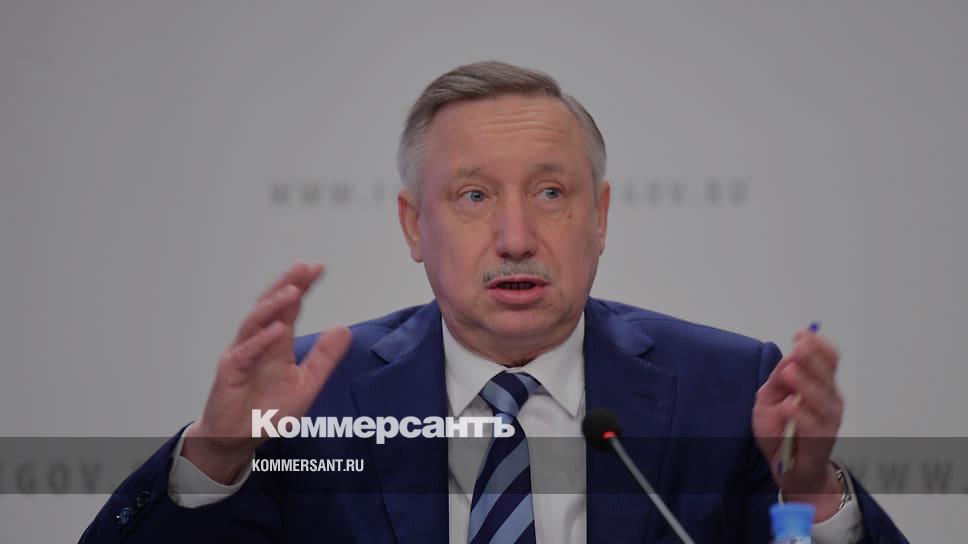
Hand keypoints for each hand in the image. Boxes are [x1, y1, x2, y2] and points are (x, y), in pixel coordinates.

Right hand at [182, 262, 351, 482]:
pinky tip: (278, 329)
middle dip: (287, 285)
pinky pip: (246, 352)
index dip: (302, 286)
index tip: (318, 267)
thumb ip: (324, 357)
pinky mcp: (230, 372)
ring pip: (256, 322)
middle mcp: (258, 342)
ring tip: (293, 290)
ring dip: (274, 306)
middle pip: (271, 306)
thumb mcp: (307, 383)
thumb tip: (343, 329)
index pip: (290, 308)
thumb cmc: (268, 410)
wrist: (239, 439)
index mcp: (277, 342)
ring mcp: (242, 354)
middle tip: (303, 268)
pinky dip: (261, 340)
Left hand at [752, 328, 843, 519]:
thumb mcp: (770, 399)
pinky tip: (790, 406)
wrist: (790, 468)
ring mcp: (828, 421)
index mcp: (820, 385)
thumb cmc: (781, 430)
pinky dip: (801, 416)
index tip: (801, 334)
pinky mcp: (821, 442)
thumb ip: (778, 380)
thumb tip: (787, 359)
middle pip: (826, 375)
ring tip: (790, 371)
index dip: (817, 346)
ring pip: (822, 399)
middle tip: (798, 346)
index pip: (828, 360)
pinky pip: (814, 427)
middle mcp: (830, 400)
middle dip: (812, 359)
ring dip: (805, 384)